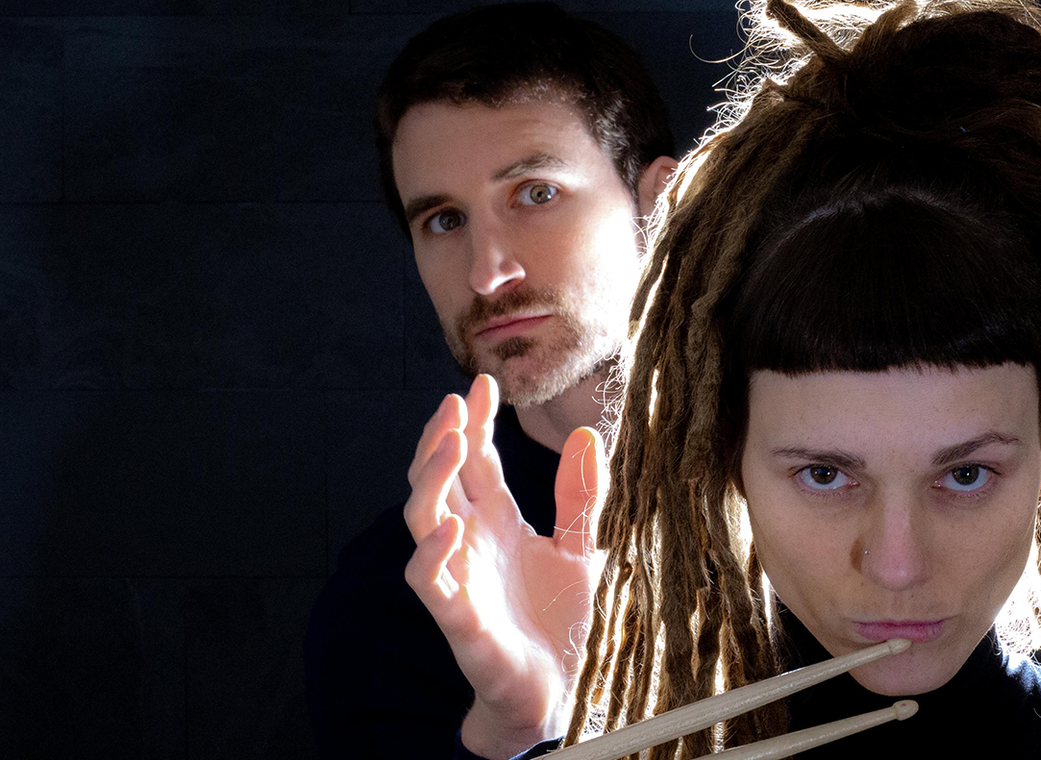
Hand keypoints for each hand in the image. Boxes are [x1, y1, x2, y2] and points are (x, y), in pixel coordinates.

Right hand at [403, 374, 606, 758]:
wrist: (553, 688)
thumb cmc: (553, 621)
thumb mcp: (578, 549)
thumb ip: (579, 497)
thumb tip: (585, 435)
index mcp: (496, 523)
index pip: (477, 463)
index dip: (477, 424)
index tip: (484, 384)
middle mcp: (469, 543)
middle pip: (440, 480)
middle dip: (442, 439)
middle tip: (455, 402)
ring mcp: (458, 578)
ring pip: (423, 520)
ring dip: (431, 480)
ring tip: (451, 442)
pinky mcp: (456, 618)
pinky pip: (429, 581)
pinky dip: (434, 552)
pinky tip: (452, 522)